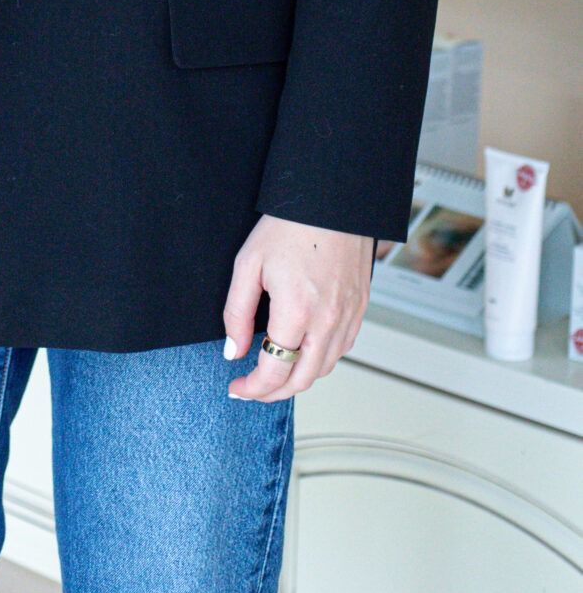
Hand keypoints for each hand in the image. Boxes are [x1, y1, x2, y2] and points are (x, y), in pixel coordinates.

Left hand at [222, 213, 371, 400]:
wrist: (332, 199)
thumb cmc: (289, 226)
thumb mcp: (248, 264)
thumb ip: (237, 313)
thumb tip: (233, 350)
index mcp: (297, 311)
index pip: (274, 371)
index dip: (253, 388)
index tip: (236, 388)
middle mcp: (328, 321)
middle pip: (302, 380)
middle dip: (273, 392)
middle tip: (252, 389)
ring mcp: (348, 316)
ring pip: (324, 368)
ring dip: (298, 378)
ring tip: (273, 373)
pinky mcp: (360, 308)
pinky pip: (341, 349)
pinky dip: (320, 360)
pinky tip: (302, 351)